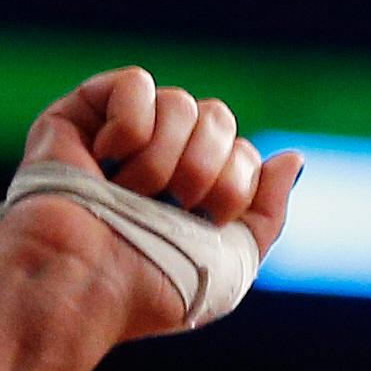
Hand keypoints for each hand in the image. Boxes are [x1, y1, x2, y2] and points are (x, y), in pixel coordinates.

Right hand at [0, 65, 305, 344]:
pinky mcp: (79, 114)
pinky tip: (106, 160)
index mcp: (193, 192)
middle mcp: (157, 158)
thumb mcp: (234, 262)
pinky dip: (132, 126)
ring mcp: (118, 134)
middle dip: (210, 166)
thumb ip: (268, 211)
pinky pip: (136, 83)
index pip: (242, 151)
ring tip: (135, 194)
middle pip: (217, 117)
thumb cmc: (150, 286)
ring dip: (168, 157)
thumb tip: (291, 156)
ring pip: (180, 102)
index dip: (238, 181)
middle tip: (179, 203)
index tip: (210, 220)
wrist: (86, 284)